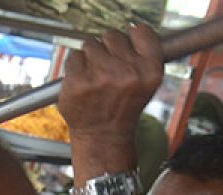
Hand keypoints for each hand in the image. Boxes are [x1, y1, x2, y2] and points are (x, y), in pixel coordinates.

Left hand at [58, 24, 162, 146]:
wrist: (103, 138)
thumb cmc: (123, 109)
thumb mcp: (146, 84)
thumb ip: (143, 55)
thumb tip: (131, 28)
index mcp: (149, 70)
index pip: (140, 31)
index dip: (130, 37)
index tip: (125, 46)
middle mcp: (127, 72)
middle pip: (112, 36)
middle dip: (108, 49)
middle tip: (107, 70)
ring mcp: (101, 77)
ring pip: (91, 44)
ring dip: (90, 57)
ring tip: (95, 78)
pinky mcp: (77, 82)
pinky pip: (73, 57)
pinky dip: (75, 67)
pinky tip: (83, 83)